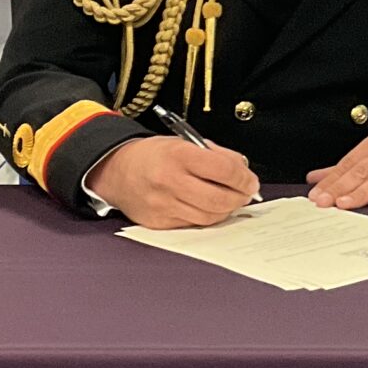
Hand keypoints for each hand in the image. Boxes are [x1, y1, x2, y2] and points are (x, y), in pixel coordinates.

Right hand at [88, 135, 257, 227]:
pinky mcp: (159, 222)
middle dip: (240, 197)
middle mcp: (169, 180)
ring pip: (209, 216)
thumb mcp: (185, 143)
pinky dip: (207, 217)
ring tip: (229, 200)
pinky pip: (194, 224)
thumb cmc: (154, 155)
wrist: (117, 170)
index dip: (244, 178)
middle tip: (245, 193)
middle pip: (219, 198)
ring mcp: (163, 204)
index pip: (224, 170)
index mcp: (177, 155)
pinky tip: (209, 207)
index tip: (250, 181)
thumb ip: (217, 155)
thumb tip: (244, 172)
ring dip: (226, 209)